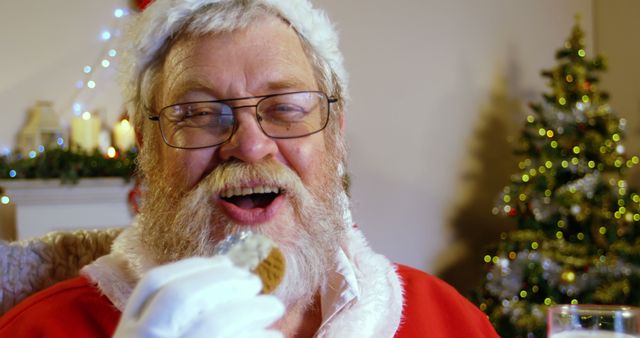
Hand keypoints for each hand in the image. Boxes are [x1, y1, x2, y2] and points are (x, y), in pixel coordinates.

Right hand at [113, 256, 284, 337]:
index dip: (194, 268)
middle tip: (255, 284)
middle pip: (183, 296)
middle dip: (224, 282)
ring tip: (273, 307)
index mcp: (128, 336)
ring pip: (213, 323)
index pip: (154, 285)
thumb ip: (179, 318)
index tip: (226, 263)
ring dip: (251, 308)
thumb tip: (224, 267)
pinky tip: (273, 337)